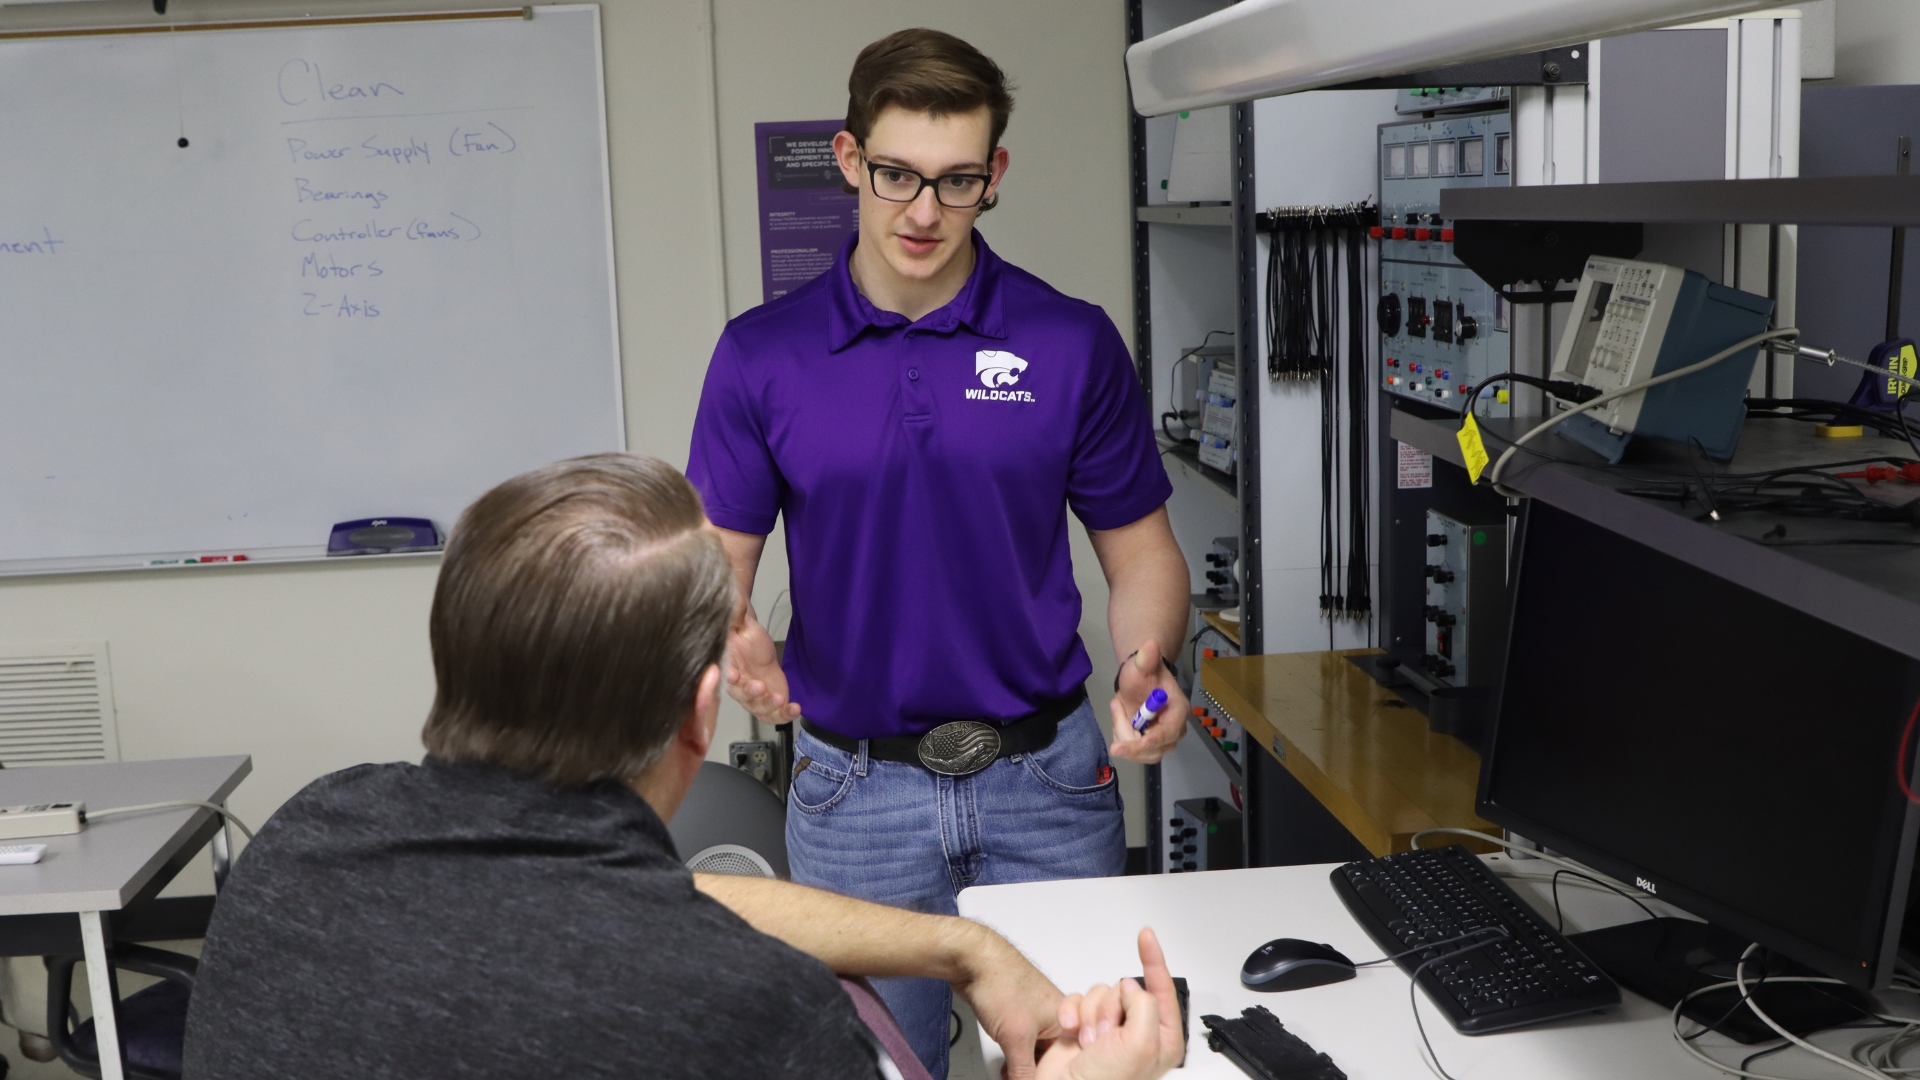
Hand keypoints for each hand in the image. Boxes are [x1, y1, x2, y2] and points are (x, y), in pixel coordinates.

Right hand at [724, 599, 800, 722]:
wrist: (759, 651)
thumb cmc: (746, 638)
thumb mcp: (741, 623)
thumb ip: (736, 614)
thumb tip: (733, 597)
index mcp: (727, 666)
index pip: (723, 672)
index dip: (727, 675)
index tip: (732, 675)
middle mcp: (737, 686)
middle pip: (740, 695)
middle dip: (750, 693)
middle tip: (760, 687)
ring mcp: (752, 698)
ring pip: (757, 708)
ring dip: (768, 707)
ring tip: (781, 700)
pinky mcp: (767, 704)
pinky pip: (773, 715)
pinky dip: (784, 715)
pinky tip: (795, 708)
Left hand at [951, 930, 1065, 1079]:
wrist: (972, 960)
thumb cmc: (1001, 982)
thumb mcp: (1016, 1038)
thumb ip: (1024, 1071)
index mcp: (1066, 1019)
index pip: (1070, 1060)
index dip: (1056, 1075)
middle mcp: (1055, 1016)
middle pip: (1053, 1058)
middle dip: (1038, 1073)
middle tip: (1024, 1079)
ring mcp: (1035, 1015)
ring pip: (1036, 1052)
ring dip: (1024, 1067)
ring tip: (1013, 1077)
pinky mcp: (1017, 1015)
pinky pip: (1022, 1044)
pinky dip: (1015, 1057)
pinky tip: (1006, 1069)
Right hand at [1037, 929, 1183, 1079]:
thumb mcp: (1140, 1043)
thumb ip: (1145, 1006)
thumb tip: (1131, 988)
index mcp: (1161, 1040)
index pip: (1162, 990)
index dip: (1154, 960)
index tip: (1146, 936)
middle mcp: (1136, 1033)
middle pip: (1126, 989)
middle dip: (1110, 1007)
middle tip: (1105, 1036)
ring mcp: (1108, 1030)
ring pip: (1101, 992)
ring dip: (1090, 1013)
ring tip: (1088, 1042)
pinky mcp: (1083, 1027)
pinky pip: (1078, 999)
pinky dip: (1071, 1012)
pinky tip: (1071, 1033)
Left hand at [1107, 642, 1187, 764]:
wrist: (1138, 680)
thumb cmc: (1145, 672)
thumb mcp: (1143, 663)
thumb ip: (1147, 658)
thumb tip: (1151, 644)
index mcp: (1178, 711)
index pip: (1171, 730)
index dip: (1157, 737)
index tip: (1143, 741)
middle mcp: (1173, 730)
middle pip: (1156, 750)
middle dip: (1132, 742)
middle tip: (1116, 711)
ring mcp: (1160, 740)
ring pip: (1142, 753)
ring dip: (1123, 733)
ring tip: (1118, 705)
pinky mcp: (1146, 745)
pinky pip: (1132, 751)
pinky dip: (1120, 734)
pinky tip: (1120, 713)